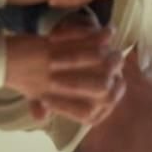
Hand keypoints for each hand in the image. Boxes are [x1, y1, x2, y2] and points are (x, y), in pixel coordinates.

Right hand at [3, 24, 125, 126]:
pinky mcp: (106, 37)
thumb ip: (40, 105)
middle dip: (76, 84)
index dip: (66, 107)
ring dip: (76, 60)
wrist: (64, 50)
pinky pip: (100, 36)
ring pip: (104, 61)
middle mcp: (112, 84)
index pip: (89, 112)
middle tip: (50, 79)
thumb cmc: (54, 80)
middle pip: (103, 87)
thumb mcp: (44, 94)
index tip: (44, 99)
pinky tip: (53, 39)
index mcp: (99, 106)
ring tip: (50, 59)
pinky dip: (77, 35)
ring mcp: (112, 60)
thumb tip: (39, 116)